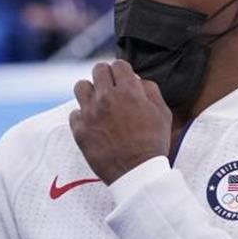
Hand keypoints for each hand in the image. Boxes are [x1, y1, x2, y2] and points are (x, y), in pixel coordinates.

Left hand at [69, 60, 172, 184]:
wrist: (137, 173)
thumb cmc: (153, 144)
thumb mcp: (162, 113)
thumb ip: (151, 91)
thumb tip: (138, 81)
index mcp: (128, 91)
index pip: (119, 65)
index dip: (122, 71)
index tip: (123, 80)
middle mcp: (106, 98)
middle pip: (98, 70)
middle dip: (106, 76)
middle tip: (110, 88)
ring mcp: (90, 113)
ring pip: (81, 86)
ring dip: (90, 91)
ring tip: (97, 101)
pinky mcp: (80, 130)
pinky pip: (75, 113)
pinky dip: (83, 116)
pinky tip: (93, 123)